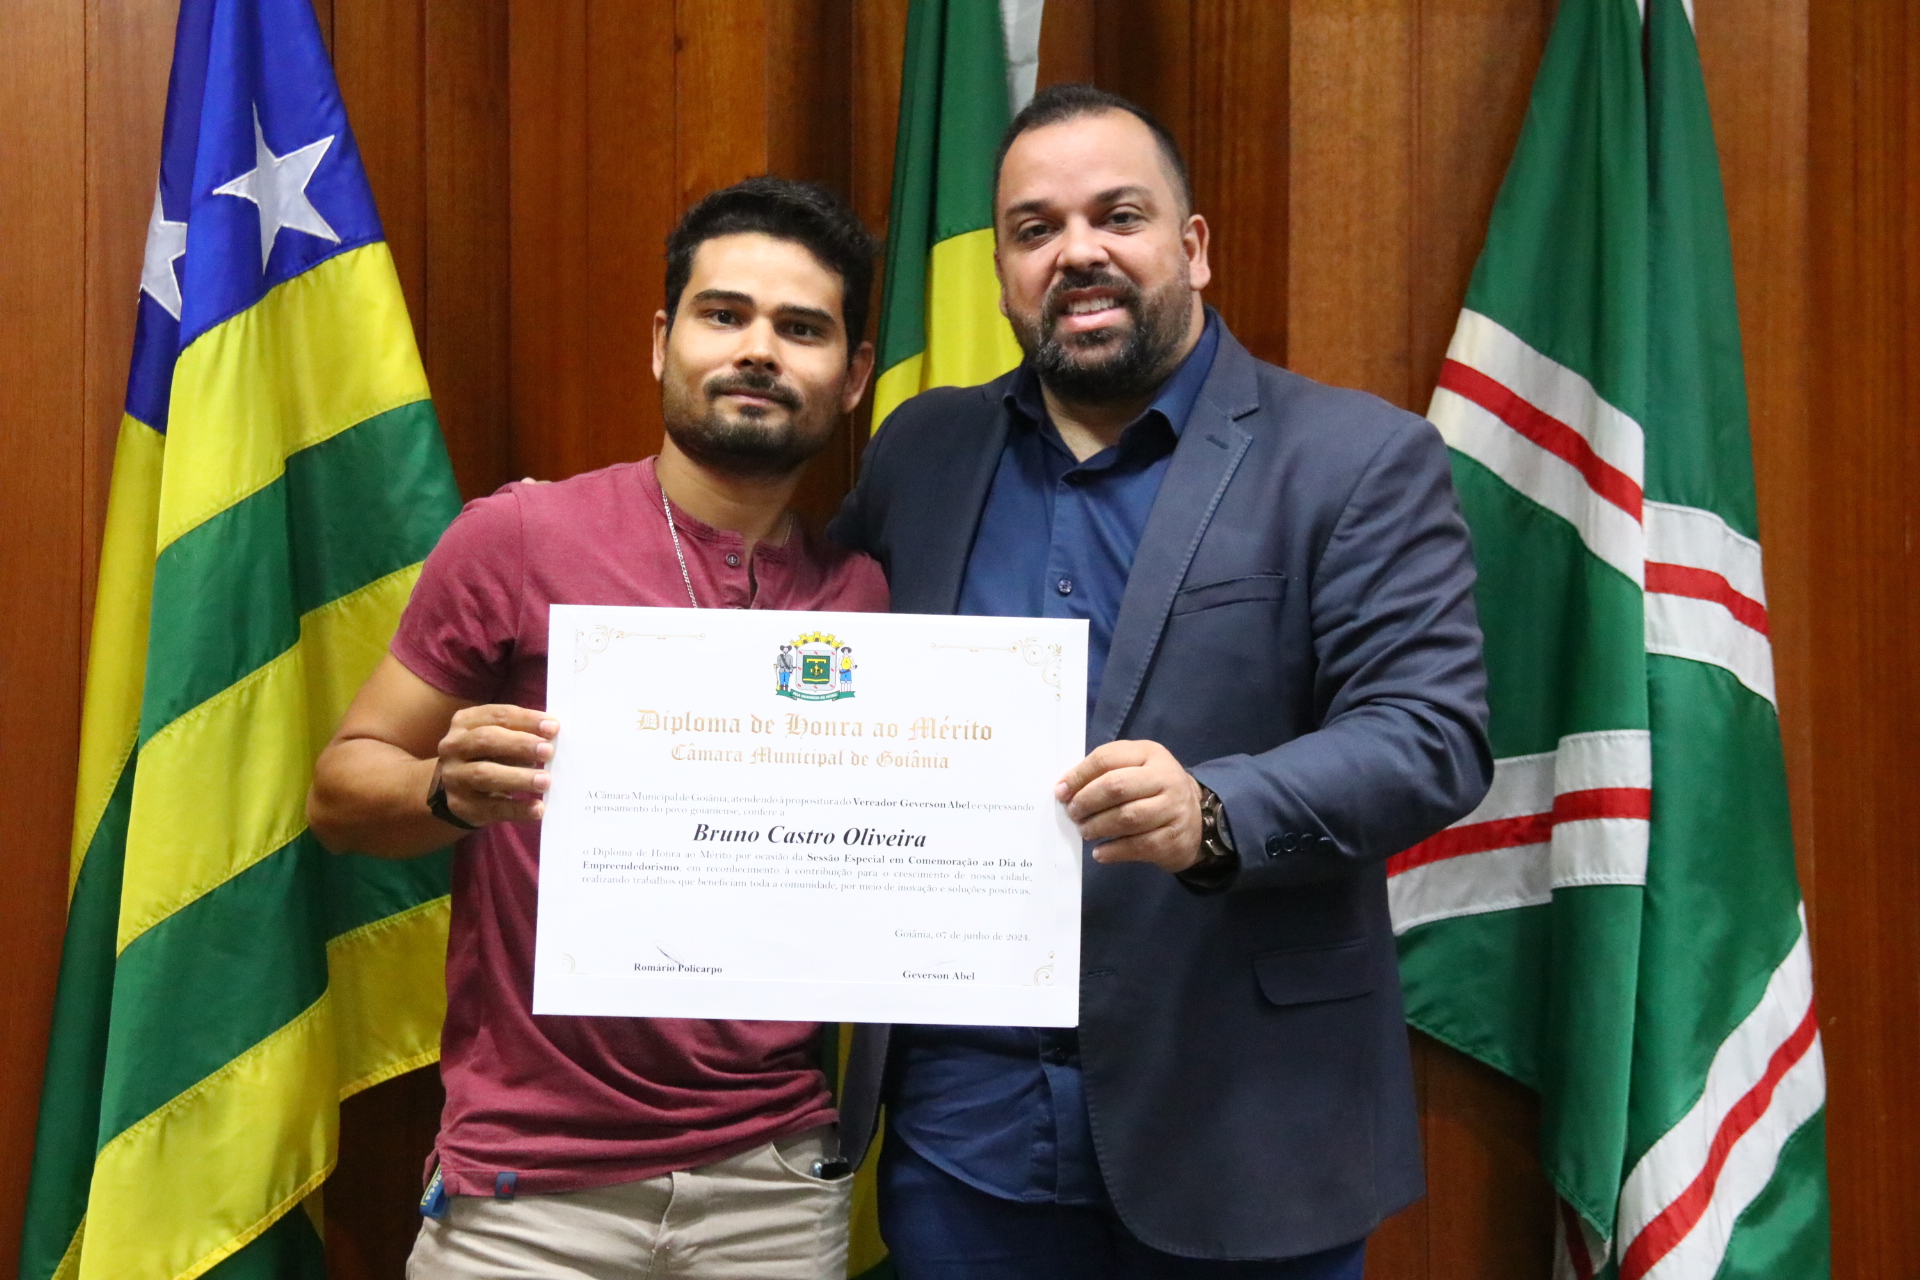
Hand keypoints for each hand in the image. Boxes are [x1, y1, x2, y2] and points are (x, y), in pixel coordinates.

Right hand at [434, 704, 557, 826]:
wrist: (457, 789)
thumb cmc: (488, 756)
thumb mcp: (499, 739)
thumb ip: (521, 734)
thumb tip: (552, 738)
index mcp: (465, 722)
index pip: (497, 715)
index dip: (526, 720)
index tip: (553, 727)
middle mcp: (453, 747)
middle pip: (486, 740)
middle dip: (519, 744)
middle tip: (548, 751)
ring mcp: (454, 777)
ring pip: (484, 774)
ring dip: (518, 777)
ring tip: (545, 781)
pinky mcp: (460, 805)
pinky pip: (491, 807)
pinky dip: (517, 809)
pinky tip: (537, 808)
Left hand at [1055, 740, 1203, 872]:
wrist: (1194, 816)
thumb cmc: (1152, 789)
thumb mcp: (1134, 768)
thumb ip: (1103, 772)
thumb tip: (1065, 789)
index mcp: (1150, 754)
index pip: (1107, 758)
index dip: (1079, 776)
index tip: (1061, 792)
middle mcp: (1166, 778)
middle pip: (1116, 787)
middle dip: (1086, 802)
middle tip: (1073, 813)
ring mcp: (1174, 809)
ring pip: (1127, 818)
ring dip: (1098, 827)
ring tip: (1085, 831)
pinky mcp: (1174, 838)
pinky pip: (1138, 846)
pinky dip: (1114, 851)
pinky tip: (1100, 852)